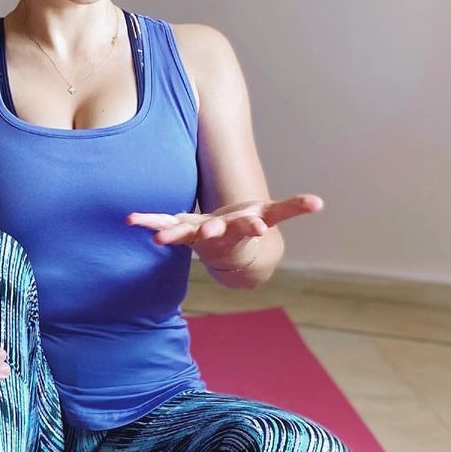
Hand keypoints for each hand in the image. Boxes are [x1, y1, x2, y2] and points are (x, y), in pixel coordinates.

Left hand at [126, 193, 323, 267]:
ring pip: (183, 234)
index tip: (260, 229)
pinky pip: (160, 223)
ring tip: (155, 237)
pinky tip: (130, 219)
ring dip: (168, 234)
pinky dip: (146, 221)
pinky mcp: (178, 228)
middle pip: (216, 233)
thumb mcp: (269, 214)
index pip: (250, 227)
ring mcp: (195, 234)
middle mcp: (218, 234)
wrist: (222, 248)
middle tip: (208, 232)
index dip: (254, 227)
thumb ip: (292, 208)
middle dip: (212, 232)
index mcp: (241, 229)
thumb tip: (320, 203)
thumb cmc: (246, 226)